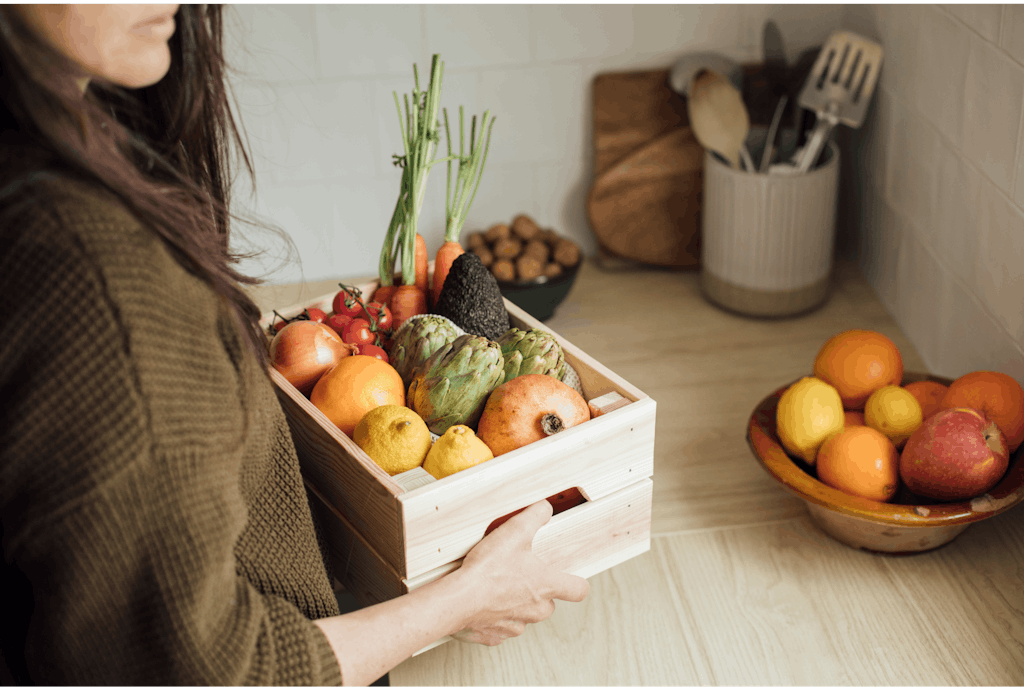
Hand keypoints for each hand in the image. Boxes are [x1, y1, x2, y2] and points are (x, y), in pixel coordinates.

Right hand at [449, 500, 589, 645]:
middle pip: (548, 603)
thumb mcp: (515, 531)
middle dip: (537, 591)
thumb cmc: (487, 571)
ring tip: (497, 585)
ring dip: (514, 602)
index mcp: (545, 586)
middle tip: (520, 575)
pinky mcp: (494, 634)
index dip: (576, 583)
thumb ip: (535, 516)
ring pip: (524, 615)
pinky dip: (493, 615)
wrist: (458, 599)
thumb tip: (545, 509)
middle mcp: (535, 609)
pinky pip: (500, 625)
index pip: (578, 590)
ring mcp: (515, 624)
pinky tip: (482, 600)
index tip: (571, 579)